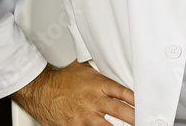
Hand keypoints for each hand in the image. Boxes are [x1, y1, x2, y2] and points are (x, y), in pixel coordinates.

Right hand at [11, 60, 135, 125]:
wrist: (39, 90)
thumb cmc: (61, 79)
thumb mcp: (84, 68)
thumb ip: (100, 71)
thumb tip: (112, 65)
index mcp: (98, 85)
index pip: (124, 92)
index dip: (137, 100)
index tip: (146, 105)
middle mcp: (93, 101)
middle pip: (121, 111)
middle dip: (135, 118)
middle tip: (144, 120)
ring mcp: (84, 116)